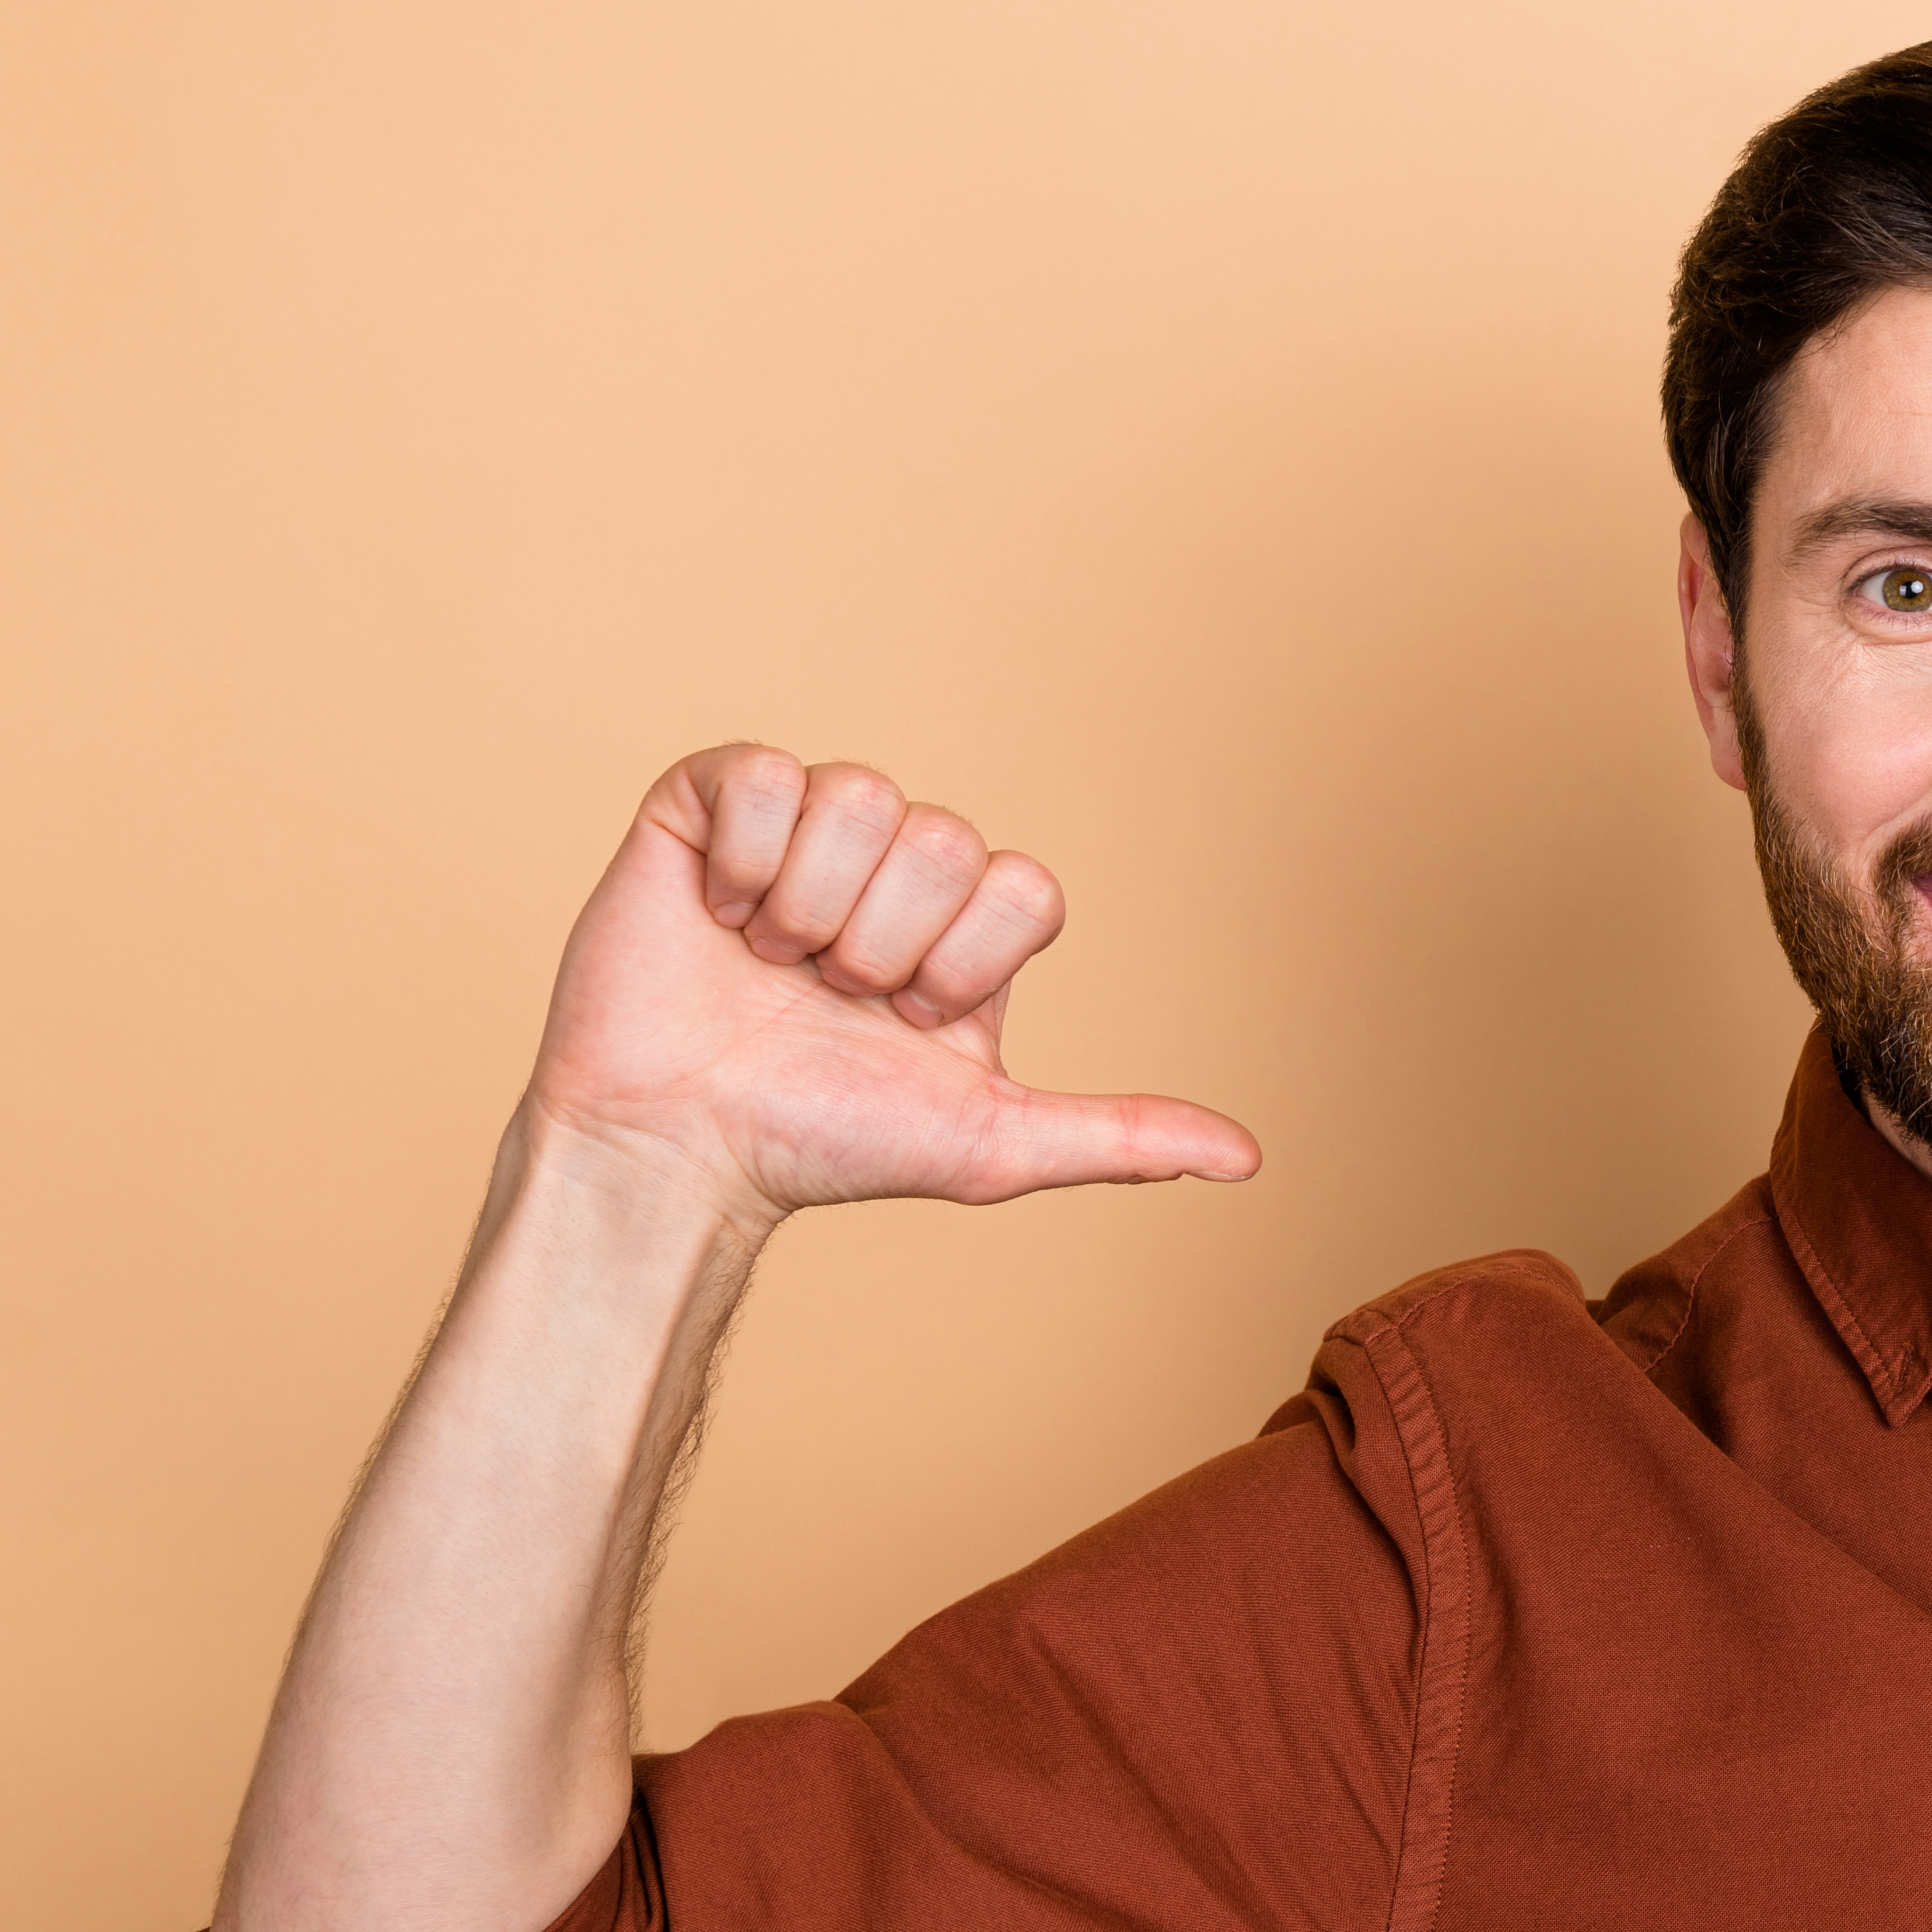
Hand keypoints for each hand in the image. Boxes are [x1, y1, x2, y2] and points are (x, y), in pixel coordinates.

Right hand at [524, 743, 1257, 1219]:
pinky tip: (718, 914)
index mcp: (965, 925)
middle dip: (883, 941)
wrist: (682, 1146)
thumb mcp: (991, 1146)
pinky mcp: (710, 804)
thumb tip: (1249, 1159)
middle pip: (944, 837)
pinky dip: (740, 858)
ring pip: (861, 797)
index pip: (1024, 885)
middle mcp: (892, 865)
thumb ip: (1122, 1136)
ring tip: (770, 961)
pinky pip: (760, 773)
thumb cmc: (826, 1143)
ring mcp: (803, 826)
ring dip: (812, 906)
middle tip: (828, 996)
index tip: (910, 1020)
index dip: (967, 960)